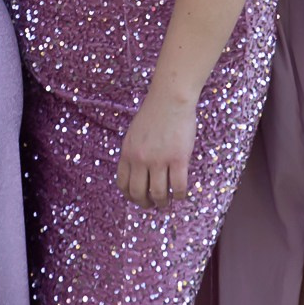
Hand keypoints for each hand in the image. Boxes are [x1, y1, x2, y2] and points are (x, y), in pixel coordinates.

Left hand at [117, 86, 198, 208]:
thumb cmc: (154, 114)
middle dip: (145, 203)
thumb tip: (137, 172)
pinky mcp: (178, 159)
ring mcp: (159, 160)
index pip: (123, 184)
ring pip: (158, 194)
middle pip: (138, 193)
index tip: (138, 199)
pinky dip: (179, 195)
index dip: (130, 196)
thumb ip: (133, 153)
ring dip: (163, 202)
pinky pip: (178, 187)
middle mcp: (140, 159)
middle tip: (153, 205)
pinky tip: (181, 194)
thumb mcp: (134, 134)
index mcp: (127, 153)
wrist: (170, 99)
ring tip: (167, 202)